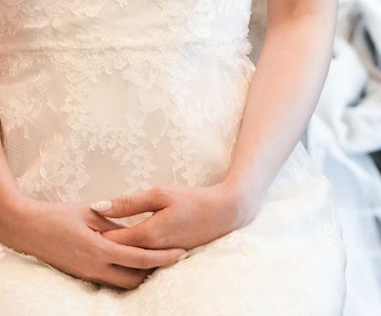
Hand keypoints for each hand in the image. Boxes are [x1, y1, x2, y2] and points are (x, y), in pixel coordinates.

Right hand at [0, 195, 186, 288]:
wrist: (29, 230)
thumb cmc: (60, 217)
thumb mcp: (92, 213)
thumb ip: (117, 222)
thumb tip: (139, 226)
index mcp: (100, 250)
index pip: (140, 259)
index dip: (162, 258)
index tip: (180, 252)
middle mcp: (94, 267)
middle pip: (133, 279)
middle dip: (153, 272)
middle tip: (172, 257)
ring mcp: (86, 274)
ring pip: (121, 282)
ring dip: (139, 274)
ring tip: (157, 258)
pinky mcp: (81, 274)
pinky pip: (108, 279)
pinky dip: (123, 273)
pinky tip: (132, 260)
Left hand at [94, 182, 252, 255]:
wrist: (224, 213)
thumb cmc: (193, 199)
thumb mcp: (161, 194)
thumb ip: (128, 202)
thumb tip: (98, 207)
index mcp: (146, 235)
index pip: (108, 242)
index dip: (92, 234)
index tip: (81, 225)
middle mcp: (149, 252)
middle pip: (114, 255)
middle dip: (98, 245)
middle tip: (84, 234)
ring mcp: (157, 259)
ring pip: (126, 260)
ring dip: (113, 251)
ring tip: (98, 240)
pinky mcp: (164, 260)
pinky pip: (140, 260)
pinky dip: (129, 254)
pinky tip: (124, 245)